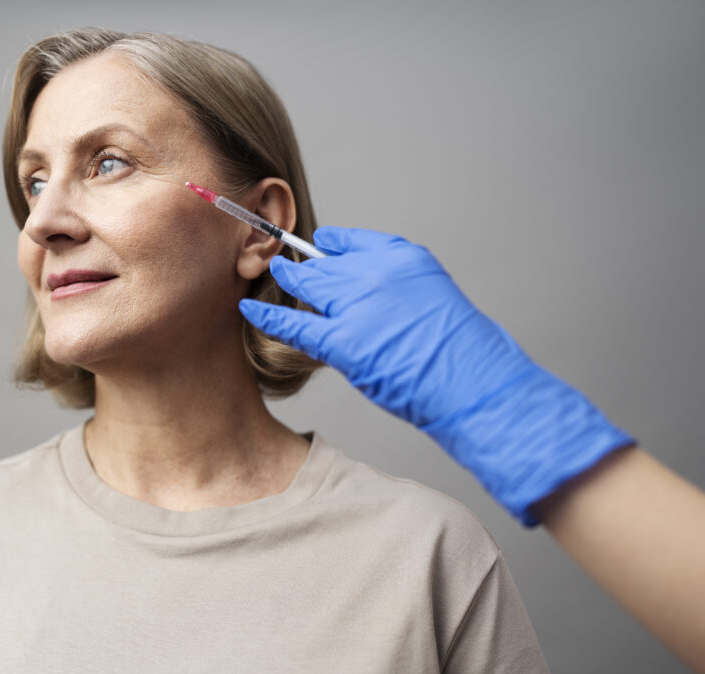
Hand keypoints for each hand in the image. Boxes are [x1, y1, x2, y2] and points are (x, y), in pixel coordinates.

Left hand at [239, 226, 633, 524]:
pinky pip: (295, 324)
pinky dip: (268, 316)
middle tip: (283, 266)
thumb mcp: (433, 300)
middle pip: (326, 264)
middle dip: (304, 268)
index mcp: (404, 258)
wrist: (473, 382)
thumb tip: (367, 295)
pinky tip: (249, 309)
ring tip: (270, 275)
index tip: (318, 246)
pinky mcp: (343, 340)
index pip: (355, 242)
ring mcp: (358, 304)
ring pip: (309, 286)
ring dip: (288, 282)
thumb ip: (398, 289)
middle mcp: (377, 273)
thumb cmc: (460, 352)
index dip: (331, 246)